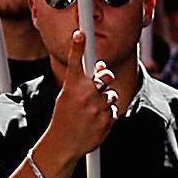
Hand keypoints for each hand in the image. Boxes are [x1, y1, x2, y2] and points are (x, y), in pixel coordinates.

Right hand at [40, 31, 119, 161]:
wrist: (64, 144)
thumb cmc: (64, 117)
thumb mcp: (67, 97)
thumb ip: (84, 81)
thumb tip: (102, 66)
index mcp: (72, 88)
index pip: (75, 62)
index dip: (77, 47)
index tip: (80, 33)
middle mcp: (85, 95)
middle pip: (105, 76)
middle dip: (106, 77)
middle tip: (100, 83)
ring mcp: (97, 107)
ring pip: (112, 95)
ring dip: (106, 100)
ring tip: (92, 111)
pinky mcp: (107, 119)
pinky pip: (114, 110)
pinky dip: (107, 114)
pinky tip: (96, 120)